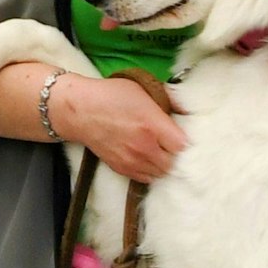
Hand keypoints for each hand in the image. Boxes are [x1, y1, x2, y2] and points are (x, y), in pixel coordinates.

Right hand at [53, 70, 187, 181]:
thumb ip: (169, 99)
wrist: (79, 111)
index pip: (184, 146)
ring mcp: (133, 161)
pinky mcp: (122, 169)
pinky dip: (152, 172)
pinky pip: (146, 179)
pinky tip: (150, 159)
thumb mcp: (143, 89)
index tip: (183, 135)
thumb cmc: (111, 96)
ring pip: (162, 174)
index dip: (187, 142)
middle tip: (174, 145)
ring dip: (165, 165)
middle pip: (175, 164)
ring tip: (163, 153)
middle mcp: (145, 147)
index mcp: (153, 125)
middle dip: (177, 155)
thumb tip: (187, 109)